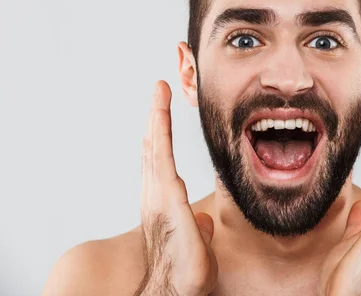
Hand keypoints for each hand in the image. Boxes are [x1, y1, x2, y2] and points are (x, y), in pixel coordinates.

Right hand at [134, 80, 217, 295]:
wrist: (176, 288)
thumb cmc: (184, 270)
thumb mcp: (198, 242)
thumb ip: (198, 226)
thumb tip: (203, 220)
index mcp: (164, 201)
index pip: (161, 161)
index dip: (161, 134)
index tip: (162, 111)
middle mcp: (156, 194)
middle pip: (154, 148)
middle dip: (156, 117)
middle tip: (158, 89)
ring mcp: (159, 194)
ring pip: (155, 147)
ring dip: (156, 117)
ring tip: (158, 92)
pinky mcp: (166, 197)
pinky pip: (161, 158)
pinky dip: (159, 134)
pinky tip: (159, 115)